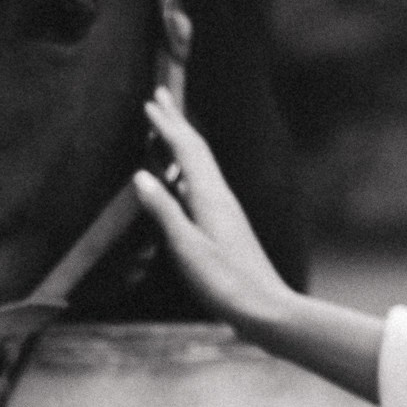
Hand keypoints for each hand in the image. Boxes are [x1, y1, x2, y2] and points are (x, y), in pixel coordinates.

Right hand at [132, 91, 290, 335]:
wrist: (266, 309)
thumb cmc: (225, 283)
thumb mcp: (187, 248)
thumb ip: (164, 211)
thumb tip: (140, 175)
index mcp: (210, 197)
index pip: (186, 150)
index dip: (167, 125)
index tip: (149, 102)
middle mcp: (221, 197)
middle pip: (197, 150)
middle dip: (177, 122)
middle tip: (159, 96)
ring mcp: (226, 212)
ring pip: (202, 166)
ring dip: (183, 143)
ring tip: (168, 129)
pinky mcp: (226, 227)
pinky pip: (202, 185)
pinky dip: (187, 171)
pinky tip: (182, 183)